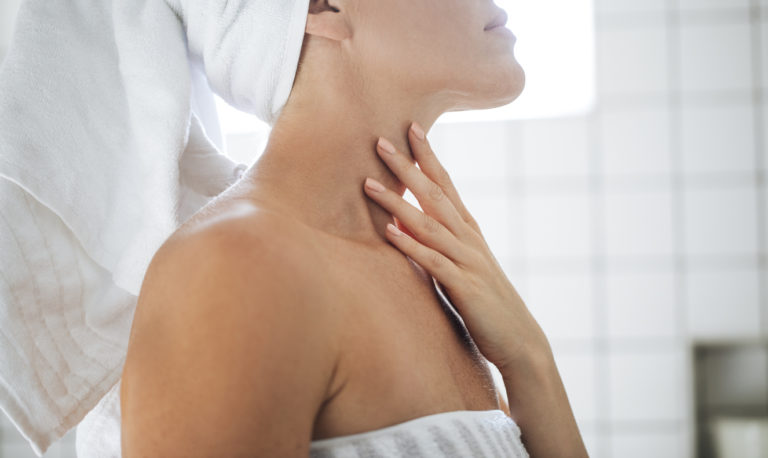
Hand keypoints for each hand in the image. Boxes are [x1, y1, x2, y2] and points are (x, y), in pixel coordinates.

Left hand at [362, 122, 550, 371]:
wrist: (520, 340)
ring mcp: (467, 261)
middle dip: (407, 167)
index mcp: (469, 231)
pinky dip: (409, 244)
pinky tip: (389, 231)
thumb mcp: (463, 266)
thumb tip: (402, 220)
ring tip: (368, 183)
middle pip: (434, 195)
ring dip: (397, 202)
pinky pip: (432, 261)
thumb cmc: (487, 303)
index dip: (429, 156)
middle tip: (380, 140)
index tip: (410, 128)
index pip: (446, 185)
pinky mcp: (464, 287)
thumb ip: (438, 242)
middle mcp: (468, 239)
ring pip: (428, 224)